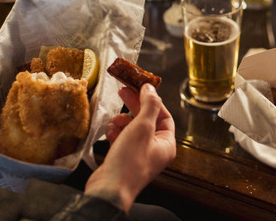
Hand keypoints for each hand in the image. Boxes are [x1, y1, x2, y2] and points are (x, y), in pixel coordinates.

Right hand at [84, 83, 175, 211]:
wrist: (109, 188)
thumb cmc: (129, 161)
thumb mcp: (143, 127)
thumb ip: (149, 105)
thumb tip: (151, 88)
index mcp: (166, 144)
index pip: (164, 116)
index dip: (152, 101)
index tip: (140, 87)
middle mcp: (155, 149)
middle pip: (147, 120)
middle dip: (134, 106)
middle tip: (123, 91)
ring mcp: (139, 154)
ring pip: (132, 128)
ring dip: (122, 121)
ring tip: (115, 121)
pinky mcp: (124, 157)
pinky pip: (122, 138)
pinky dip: (115, 132)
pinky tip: (110, 133)